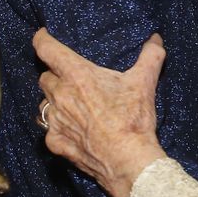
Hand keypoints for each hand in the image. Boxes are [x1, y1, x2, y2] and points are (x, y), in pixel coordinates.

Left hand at [33, 29, 166, 196]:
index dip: (41, 39)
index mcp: (76, 75)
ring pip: (44, 103)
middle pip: (45, 77)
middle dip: (55, 75)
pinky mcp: (55, 142)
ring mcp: (54, 121)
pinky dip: (58, 127)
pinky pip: (49, 130)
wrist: (127, 161)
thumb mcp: (144, 82)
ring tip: (73, 105)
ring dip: (54, 101)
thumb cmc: (132, 119)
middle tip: (72, 79)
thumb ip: (150, 56)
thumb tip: (156, 39)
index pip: (46, 49)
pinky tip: (73, 130)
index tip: (42, 36)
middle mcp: (59, 95)